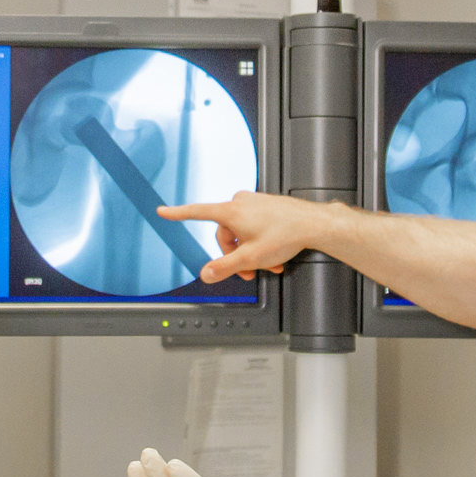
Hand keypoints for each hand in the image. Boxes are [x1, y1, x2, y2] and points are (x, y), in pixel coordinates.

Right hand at [157, 191, 336, 285]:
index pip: (197, 212)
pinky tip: (273, 255)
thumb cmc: (286, 234)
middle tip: (249, 270)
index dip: (177, 214)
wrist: (313, 224)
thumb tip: (206, 274)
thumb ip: (225, 267)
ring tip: (267, 264)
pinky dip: (260, 242)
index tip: (163, 211)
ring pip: (242, 232)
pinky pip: (254, 226)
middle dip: (235, 254)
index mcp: (231, 211)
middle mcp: (241, 202)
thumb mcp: (251, 258)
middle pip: (225, 233)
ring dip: (251, 251)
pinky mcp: (266, 206)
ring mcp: (254, 203)